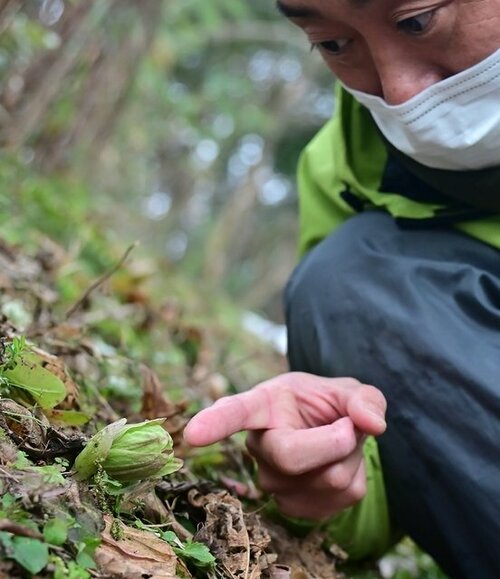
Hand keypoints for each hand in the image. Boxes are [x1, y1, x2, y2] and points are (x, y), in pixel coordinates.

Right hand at [184, 372, 386, 519]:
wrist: (333, 433)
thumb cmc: (330, 405)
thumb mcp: (348, 390)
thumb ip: (364, 398)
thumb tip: (372, 424)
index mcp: (264, 405)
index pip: (235, 412)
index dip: (215, 423)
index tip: (192, 433)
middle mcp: (259, 445)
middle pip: (290, 456)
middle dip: (335, 441)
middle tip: (350, 424)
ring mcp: (274, 480)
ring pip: (328, 479)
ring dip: (353, 457)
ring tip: (339, 440)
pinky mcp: (295, 507)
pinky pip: (342, 499)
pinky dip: (357, 477)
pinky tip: (339, 464)